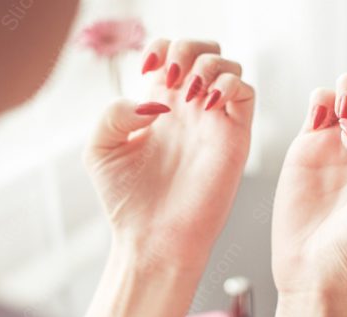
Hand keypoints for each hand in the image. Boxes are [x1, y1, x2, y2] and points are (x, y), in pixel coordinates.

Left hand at [85, 39, 254, 269]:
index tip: (150, 69)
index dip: (161, 47)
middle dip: (189, 48)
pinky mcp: (235, 138)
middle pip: (203, 51)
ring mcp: (213, 122)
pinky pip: (246, 93)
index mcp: (158, 106)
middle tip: (173, 75)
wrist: (153, 240)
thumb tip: (155, 99)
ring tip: (190, 94)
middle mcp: (188, 110)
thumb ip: (115, 113)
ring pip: (229, 66)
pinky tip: (207, 104)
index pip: (169, 53)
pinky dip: (231, 84)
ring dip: (209, 65)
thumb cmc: (127, 202)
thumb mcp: (101, 149)